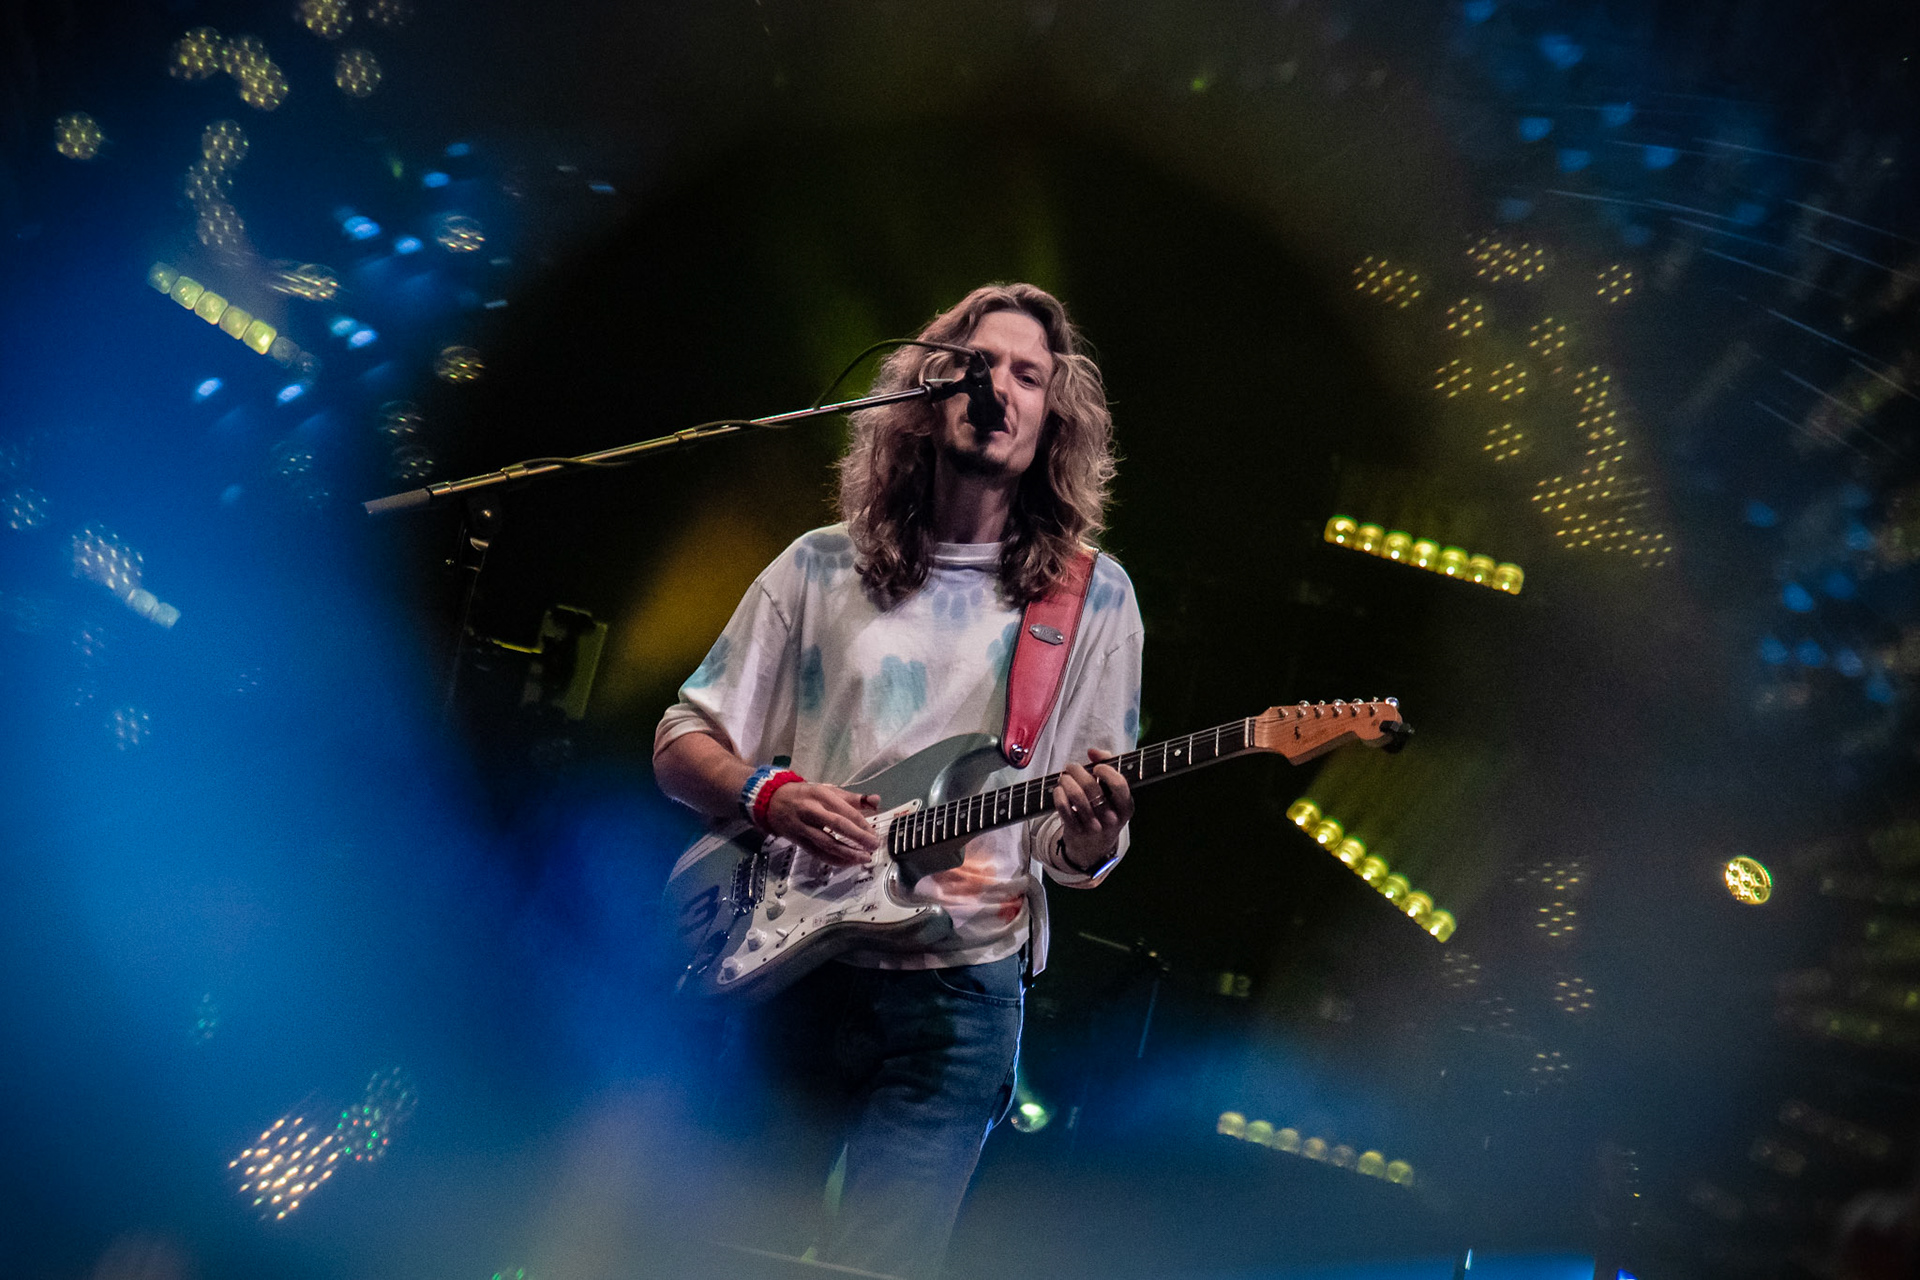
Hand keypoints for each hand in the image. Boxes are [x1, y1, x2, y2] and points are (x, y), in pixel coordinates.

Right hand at [764, 781, 881, 865]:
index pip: (846, 811)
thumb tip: (876, 801)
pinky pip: (818, 854)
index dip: (862, 824)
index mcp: (821, 796)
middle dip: (858, 838)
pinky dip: (834, 860)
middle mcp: (811, 811)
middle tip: (873, 846)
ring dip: (848, 853)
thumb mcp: (828, 790)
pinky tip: (848, 863)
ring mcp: (803, 827)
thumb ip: (853, 798)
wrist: (772, 801)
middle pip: (837, 826)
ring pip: (827, 844)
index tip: (874, 833)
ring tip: (864, 858)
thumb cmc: (806, 795)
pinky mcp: (798, 841)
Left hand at [1053, 748, 1132, 873]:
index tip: (1096, 767)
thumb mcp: (1113, 793)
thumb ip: (1108, 765)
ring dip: (1066, 780)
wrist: (1094, 846)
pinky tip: (1059, 790)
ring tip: (1064, 777)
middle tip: (1071, 767)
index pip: (1119, 784)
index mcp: (1126, 807)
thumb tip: (1093, 751)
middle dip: (1077, 770)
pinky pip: (1063, 807)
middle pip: (1092, 787)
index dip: (1106, 771)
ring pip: (1076, 796)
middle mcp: (1111, 818)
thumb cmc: (1105, 809)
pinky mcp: (1076, 831)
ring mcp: (1094, 826)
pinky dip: (1058, 794)